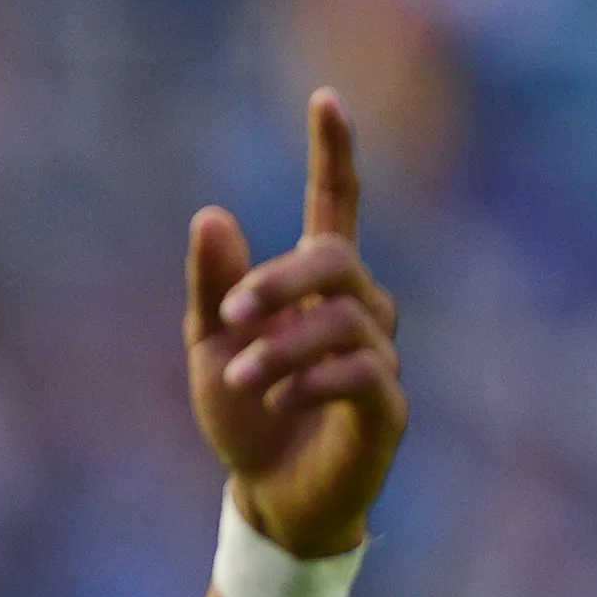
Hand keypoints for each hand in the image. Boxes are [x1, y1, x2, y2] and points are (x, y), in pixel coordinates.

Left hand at [184, 88, 406, 558]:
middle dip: (280, 280)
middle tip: (231, 314)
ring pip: (342, 320)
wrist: (265, 496)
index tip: (324, 99)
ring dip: (281, 347)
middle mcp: (358, 309)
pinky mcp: (387, 407)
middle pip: (335, 261)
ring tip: (239, 380)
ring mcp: (378, 356)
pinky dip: (311, 381)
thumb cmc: (242, 414)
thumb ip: (212, 285)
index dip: (334, 154)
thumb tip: (210, 214)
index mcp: (314, 287)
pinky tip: (277, 398)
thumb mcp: (209, 346)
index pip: (336, 206)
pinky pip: (362, 373)